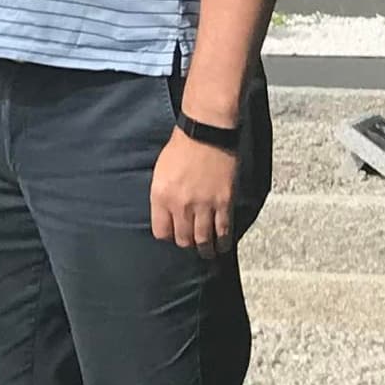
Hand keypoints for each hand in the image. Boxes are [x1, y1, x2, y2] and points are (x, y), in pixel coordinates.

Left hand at [150, 129, 238, 248]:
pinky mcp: (223, 202)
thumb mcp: (160, 172)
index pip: (161, 232)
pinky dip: (223, 241)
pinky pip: (223, 230)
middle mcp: (180, 205)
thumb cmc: (181, 148)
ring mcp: (203, 205)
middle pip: (183, 239)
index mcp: (161, 197)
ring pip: (203, 239)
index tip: (175, 236)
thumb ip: (162, 196)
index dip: (169, 237)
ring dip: (206, 249)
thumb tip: (168, 215)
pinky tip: (222, 246)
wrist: (206, 132)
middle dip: (187, 244)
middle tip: (192, 245)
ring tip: (208, 252)